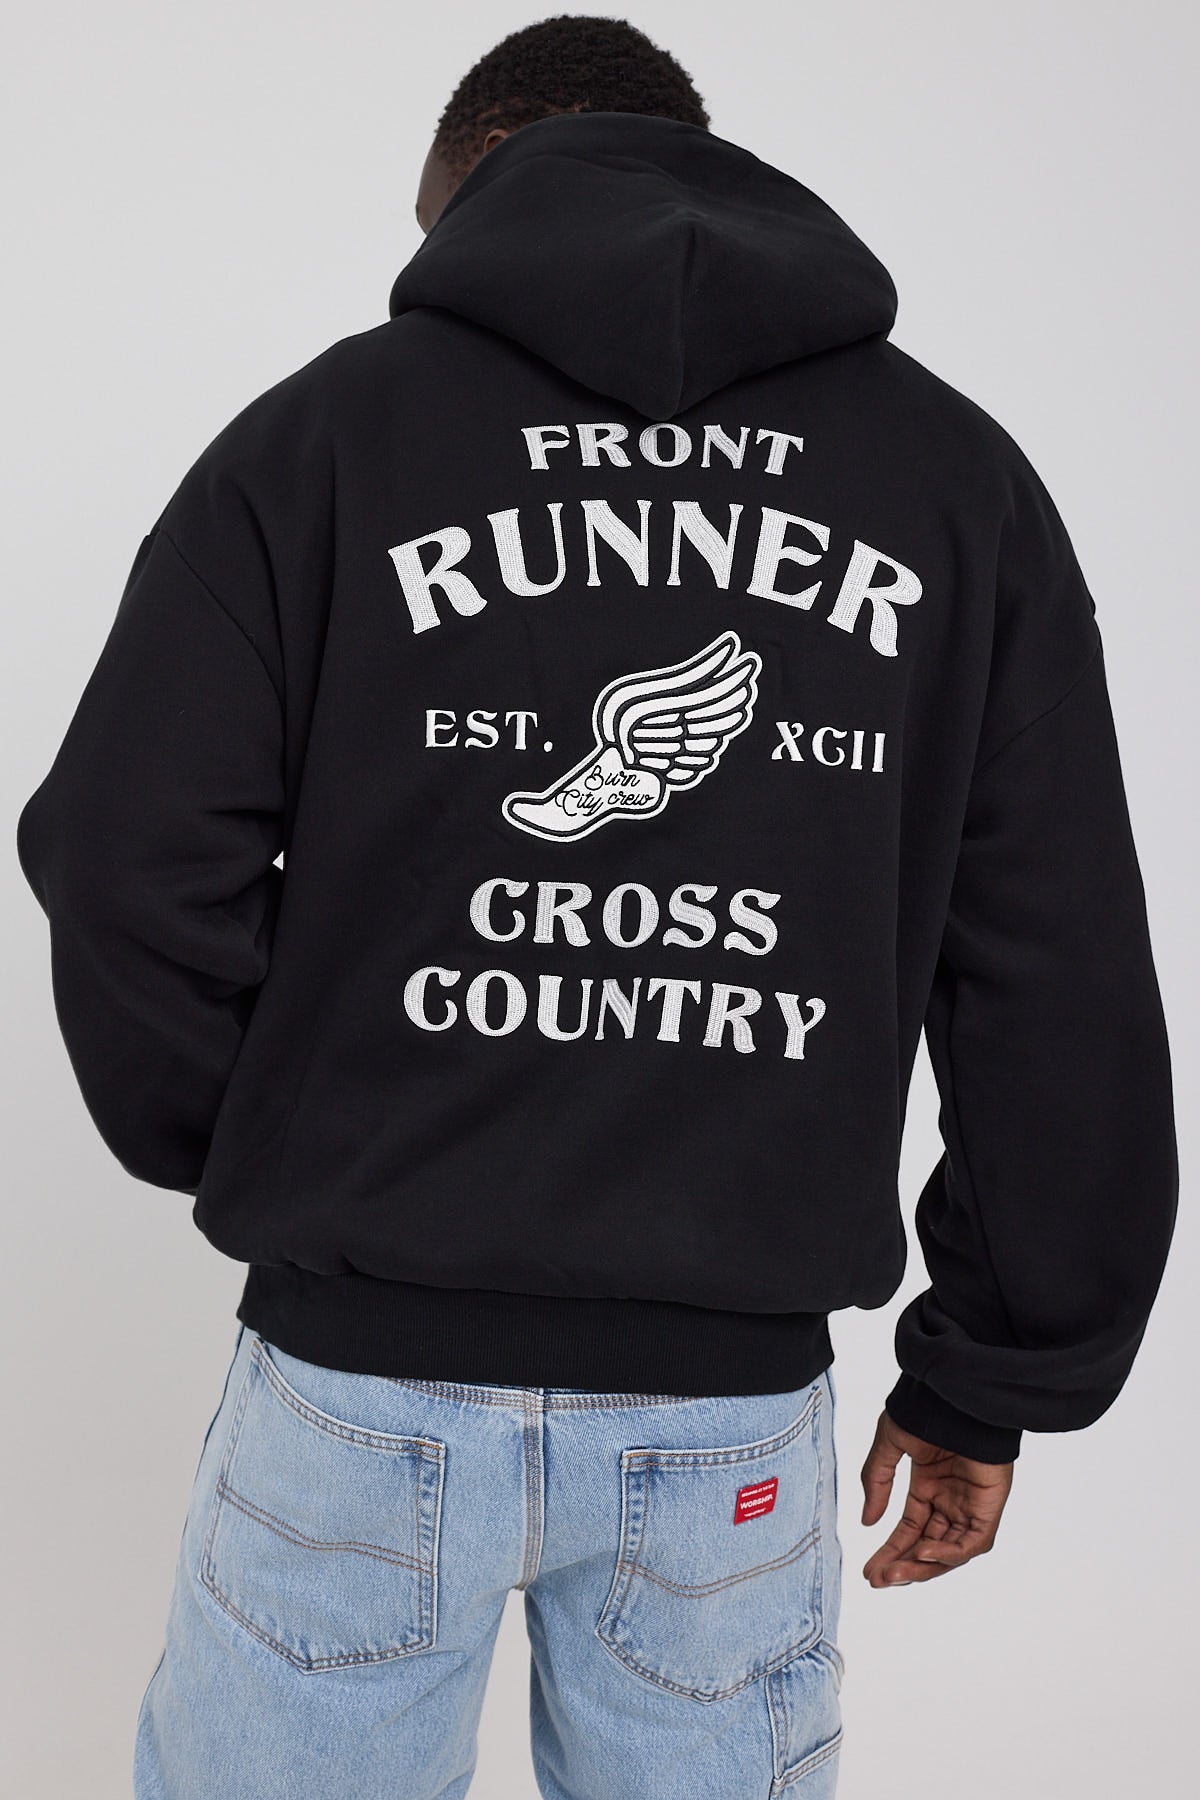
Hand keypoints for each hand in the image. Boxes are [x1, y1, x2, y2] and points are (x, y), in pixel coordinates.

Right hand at [860, 1409, 1013, 1586]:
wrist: (957, 1395)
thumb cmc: (926, 1410)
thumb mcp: (890, 1444)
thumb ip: (878, 1481)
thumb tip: (868, 1523)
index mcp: (928, 1486)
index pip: (909, 1529)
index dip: (890, 1550)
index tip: (870, 1571)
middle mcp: (950, 1500)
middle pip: (927, 1546)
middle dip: (902, 1564)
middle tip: (878, 1579)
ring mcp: (970, 1505)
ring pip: (949, 1552)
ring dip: (922, 1566)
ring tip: (895, 1574)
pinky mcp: (989, 1507)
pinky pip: (972, 1543)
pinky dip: (950, 1554)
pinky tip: (923, 1552)